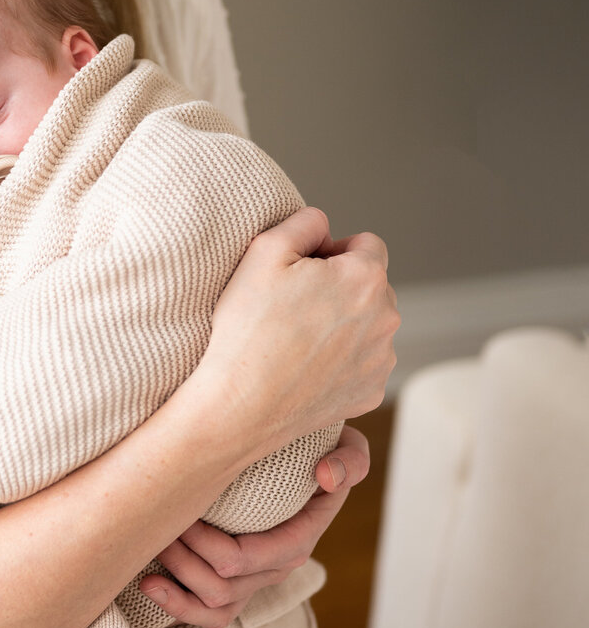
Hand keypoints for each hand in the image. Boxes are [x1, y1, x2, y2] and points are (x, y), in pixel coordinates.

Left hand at [139, 424, 370, 626]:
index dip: (205, 543)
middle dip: (182, 557)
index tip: (182, 511)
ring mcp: (256, 579)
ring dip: (176, 580)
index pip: (247, 558)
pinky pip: (209, 615)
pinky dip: (177, 606)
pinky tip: (148, 583)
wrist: (305, 456)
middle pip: (222, 585)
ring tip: (153, 544)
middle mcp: (277, 567)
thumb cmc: (319, 448)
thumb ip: (350, 460)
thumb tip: (325, 476)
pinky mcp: (236, 582)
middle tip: (158, 521)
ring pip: (214, 606)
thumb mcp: (348, 446)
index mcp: (298, 539)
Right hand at [193, 208, 398, 454]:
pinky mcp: (371, 392)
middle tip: (295, 304)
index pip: (368, 245)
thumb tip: (322, 222)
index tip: (306, 269)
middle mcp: (386, 318)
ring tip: (298, 338)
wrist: (240, 405)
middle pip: (372, 286)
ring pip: (369, 326)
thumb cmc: (248, 328)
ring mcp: (381, 360)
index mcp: (366, 278)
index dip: (334, 251)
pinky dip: (342, 361)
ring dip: (344, 324)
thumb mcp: (263, 251)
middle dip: (342, 288)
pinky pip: (363, 364)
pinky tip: (307, 366)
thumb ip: (303, 222)